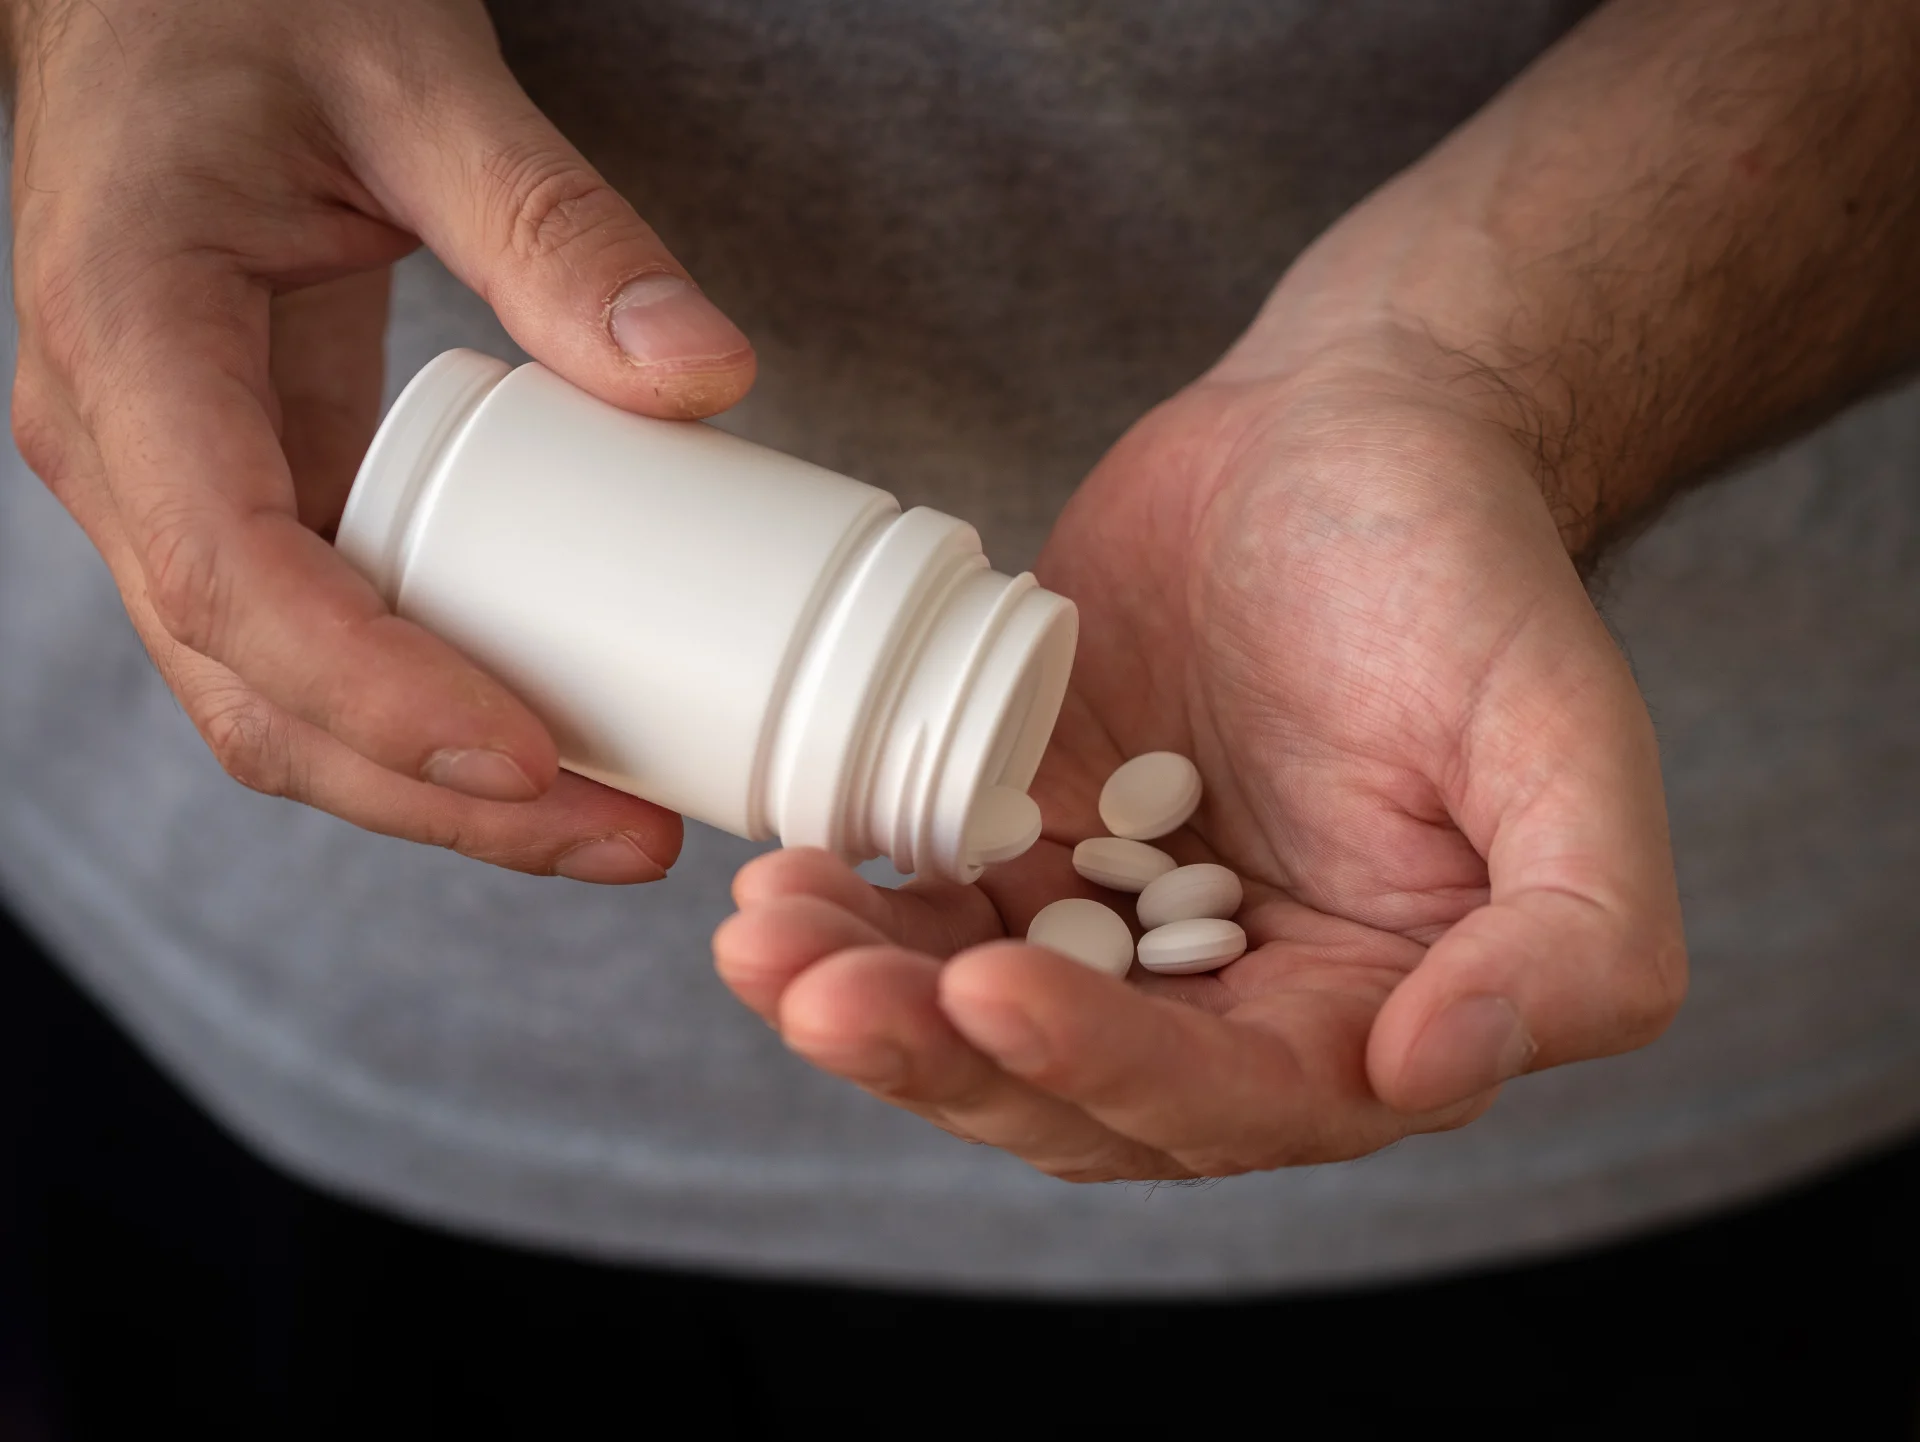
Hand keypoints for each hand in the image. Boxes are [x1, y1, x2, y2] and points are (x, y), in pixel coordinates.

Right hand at [8, 0, 755, 881]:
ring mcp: (169, 481)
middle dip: (438, 798)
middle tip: (624, 836)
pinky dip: (420, 713)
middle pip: (256, 694)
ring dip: (436, 787)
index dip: (382, 698)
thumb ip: (556, 224)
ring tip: (611, 818)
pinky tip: (547, 734)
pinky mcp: (236, 486)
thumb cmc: (247, 0)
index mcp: (131, 341)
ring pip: (275, 699)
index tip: (536, 761)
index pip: (236, 580)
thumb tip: (704, 380)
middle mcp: (122, 445)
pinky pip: (310, 641)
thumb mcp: (415, 80)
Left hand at [714, 331, 1686, 1179]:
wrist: (1346, 432)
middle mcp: (1233, 1000)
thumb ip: (1571, 940)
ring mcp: (1117, 927)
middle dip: (936, 1055)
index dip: (1104, 1067)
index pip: (1228, 1099)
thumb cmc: (1466, 573)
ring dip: (864, 999)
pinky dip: (858, 911)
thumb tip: (1427, 1076)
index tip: (986, 991)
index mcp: (1366, 1012)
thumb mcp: (1567, 743)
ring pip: (973, 1016)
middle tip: (815, 992)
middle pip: (1070, 1089)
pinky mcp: (1029, 843)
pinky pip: (929, 909)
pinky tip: (783, 877)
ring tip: (763, 939)